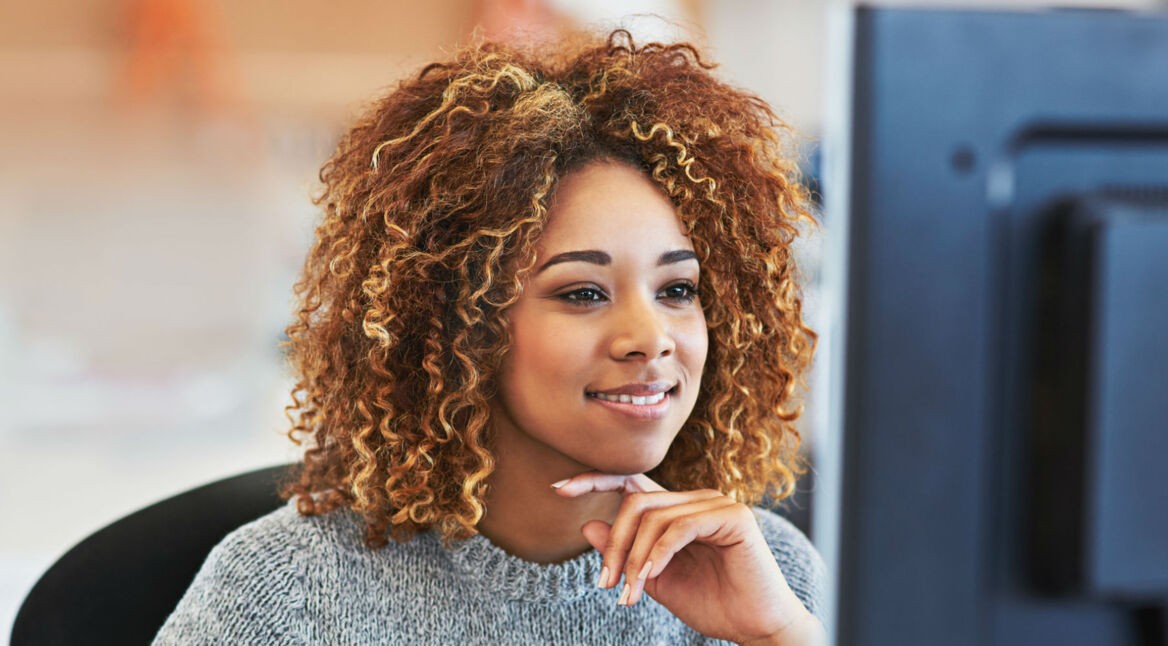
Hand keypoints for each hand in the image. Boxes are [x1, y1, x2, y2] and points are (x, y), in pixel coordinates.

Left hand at [553, 472, 822, 644]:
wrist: (756, 627)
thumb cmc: (711, 603)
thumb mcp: (653, 579)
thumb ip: (624, 553)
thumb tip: (586, 525)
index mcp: (678, 509)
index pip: (631, 483)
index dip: (594, 480)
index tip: (557, 488)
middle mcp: (697, 498)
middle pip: (637, 502)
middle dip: (614, 544)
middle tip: (605, 584)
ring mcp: (717, 503)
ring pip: (654, 516)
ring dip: (633, 558)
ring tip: (627, 594)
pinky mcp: (733, 517)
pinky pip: (680, 527)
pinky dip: (658, 554)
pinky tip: (650, 578)